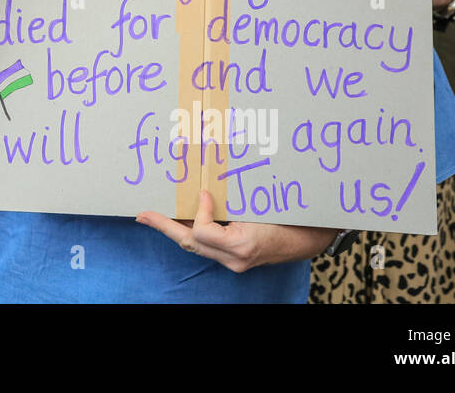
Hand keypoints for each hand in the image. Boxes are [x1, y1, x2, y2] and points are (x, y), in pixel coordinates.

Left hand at [136, 189, 337, 271]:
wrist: (312, 239)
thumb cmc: (291, 218)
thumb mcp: (264, 205)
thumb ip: (232, 202)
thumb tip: (203, 195)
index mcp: (242, 245)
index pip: (202, 232)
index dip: (198, 210)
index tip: (203, 193)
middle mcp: (235, 259)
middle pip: (190, 243)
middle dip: (164, 227)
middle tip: (142, 215)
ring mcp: (235, 262)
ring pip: (196, 247)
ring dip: (175, 230)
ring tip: (153, 218)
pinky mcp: (236, 259)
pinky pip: (207, 246)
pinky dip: (193, 232)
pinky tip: (181, 220)